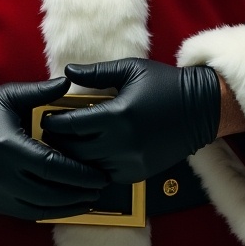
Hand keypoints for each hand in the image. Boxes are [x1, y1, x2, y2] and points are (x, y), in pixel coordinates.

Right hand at [0, 77, 108, 220]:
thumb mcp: (9, 96)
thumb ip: (41, 92)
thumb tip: (69, 83)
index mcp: (9, 146)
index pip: (52, 166)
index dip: (79, 174)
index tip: (99, 173)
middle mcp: (3, 174)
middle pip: (50, 192)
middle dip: (79, 193)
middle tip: (102, 188)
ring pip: (40, 208)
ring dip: (68, 207)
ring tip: (89, 200)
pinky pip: (27, 213)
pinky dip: (49, 212)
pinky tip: (65, 206)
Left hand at [41, 59, 220, 182]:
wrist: (199, 110)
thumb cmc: (163, 83)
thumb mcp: (130, 69)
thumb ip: (96, 72)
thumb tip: (67, 72)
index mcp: (118, 115)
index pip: (73, 125)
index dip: (54, 122)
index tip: (44, 118)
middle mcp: (122, 143)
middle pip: (75, 150)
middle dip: (59, 143)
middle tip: (46, 135)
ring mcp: (131, 162)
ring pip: (88, 167)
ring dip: (74, 158)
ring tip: (62, 146)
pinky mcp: (138, 174)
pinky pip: (106, 175)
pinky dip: (93, 167)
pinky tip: (87, 156)